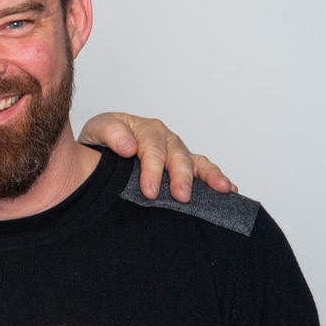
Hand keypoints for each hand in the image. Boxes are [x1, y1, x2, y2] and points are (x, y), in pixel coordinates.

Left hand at [78, 112, 236, 202]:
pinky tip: (229, 189)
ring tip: (220, 189)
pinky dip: (216, 177)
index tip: (149, 191)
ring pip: (194, 161)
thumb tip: (130, 147)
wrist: (97, 151)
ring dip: (207, 175)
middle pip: (176, 155)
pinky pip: (203, 168)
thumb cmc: (98, 142)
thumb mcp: (96, 132)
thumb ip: (110, 133)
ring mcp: (174, 151)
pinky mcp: (182, 164)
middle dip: (180, 177)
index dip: (152, 170)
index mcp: (142, 128)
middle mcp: (162, 138)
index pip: (151, 148)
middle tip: (180, 197)